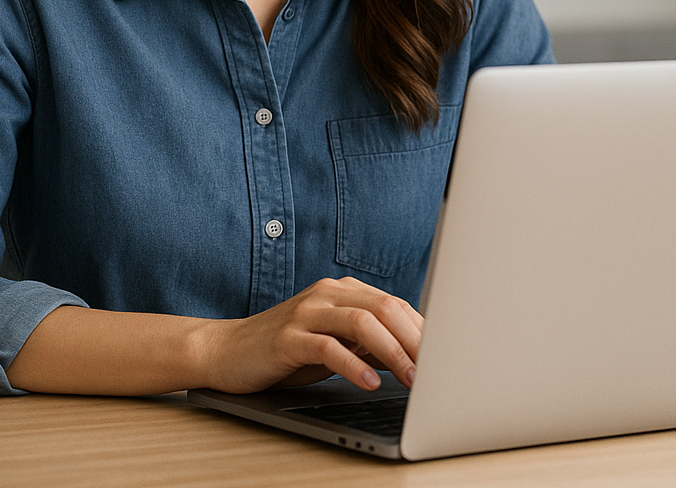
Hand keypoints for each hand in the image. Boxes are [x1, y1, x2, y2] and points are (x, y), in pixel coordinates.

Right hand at [200, 277, 422, 393]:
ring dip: (394, 352)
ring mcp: (307, 312)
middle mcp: (328, 294)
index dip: (424, 333)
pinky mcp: (288, 337)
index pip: (397, 306)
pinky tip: (368, 382)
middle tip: (437, 372)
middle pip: (385, 309)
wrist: (228, 351)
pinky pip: (328, 347)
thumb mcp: (336, 345)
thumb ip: (371, 344)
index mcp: (344, 292)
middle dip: (416, 341)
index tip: (447, 359)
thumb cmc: (287, 350)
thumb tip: (418, 359)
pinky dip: (353, 365)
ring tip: (412, 379)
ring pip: (362, 323)